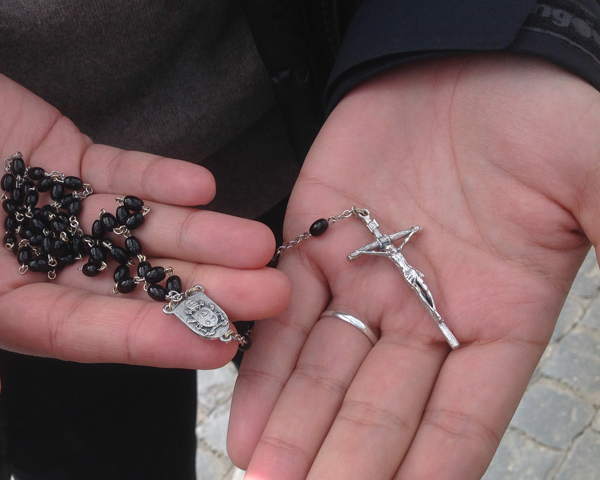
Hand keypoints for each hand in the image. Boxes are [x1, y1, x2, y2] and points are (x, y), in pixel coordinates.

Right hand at [0, 43, 288, 415]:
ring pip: (138, 230)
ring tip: (258, 243)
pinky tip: (204, 187)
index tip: (217, 342)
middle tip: (273, 293)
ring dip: (199, 237)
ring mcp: (55, 211)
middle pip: (132, 284)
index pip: (87, 330)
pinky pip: (119, 171)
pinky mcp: (63, 158)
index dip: (151, 337)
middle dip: (201, 289)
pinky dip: (159, 179)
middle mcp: (38, 265)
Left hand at [228, 54, 599, 477]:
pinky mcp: (316, 240)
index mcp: (500, 321)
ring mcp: (368, 279)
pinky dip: (262, 360)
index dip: (425, 469)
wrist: (474, 51)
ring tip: (259, 471)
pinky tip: (241, 413)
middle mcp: (426, 315)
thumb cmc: (548, 114)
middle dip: (340, 457)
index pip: (460, 420)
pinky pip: (285, 312)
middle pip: (379, 407)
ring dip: (292, 424)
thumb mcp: (597, 187)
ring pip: (324, 370)